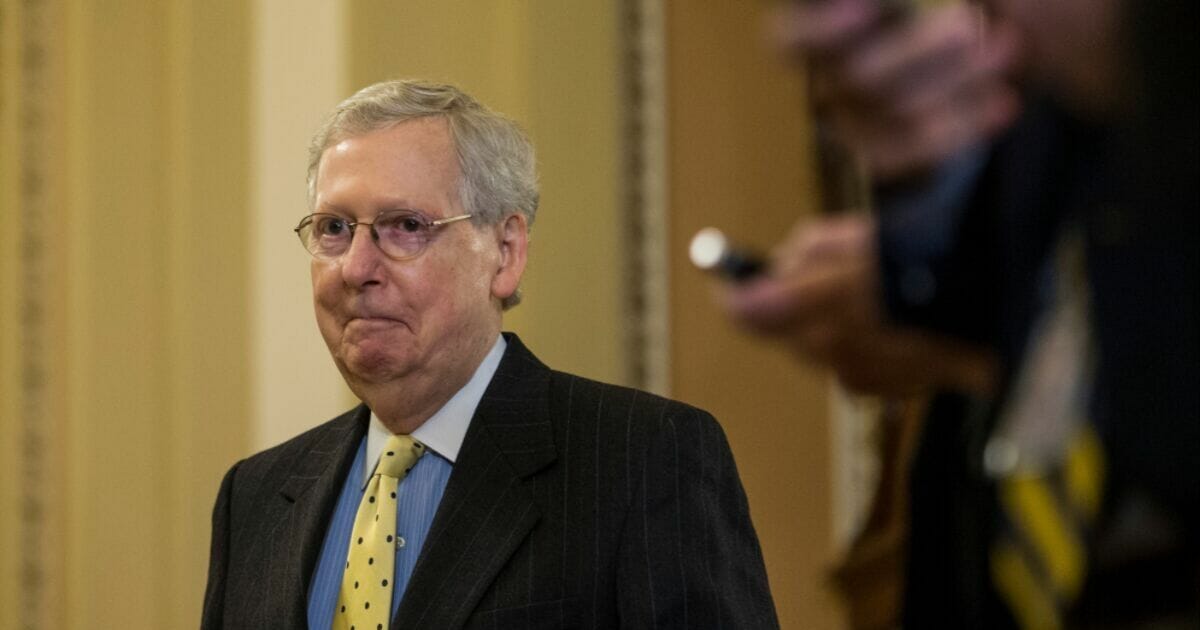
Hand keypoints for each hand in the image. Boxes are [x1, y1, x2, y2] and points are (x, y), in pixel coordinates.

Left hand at [721, 215, 995, 395]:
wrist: (1000, 299)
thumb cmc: (933, 257)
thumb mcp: (859, 236)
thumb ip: (808, 252)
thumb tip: (782, 267)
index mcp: (820, 306)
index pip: (747, 311)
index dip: (736, 291)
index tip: (732, 280)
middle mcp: (833, 351)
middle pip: (784, 333)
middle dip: (793, 305)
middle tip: (815, 274)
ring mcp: (861, 375)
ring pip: (819, 350)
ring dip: (831, 324)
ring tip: (872, 292)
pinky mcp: (888, 389)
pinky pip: (855, 366)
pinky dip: (864, 344)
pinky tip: (895, 322)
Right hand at [772, 0, 1022, 179]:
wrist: (983, 37)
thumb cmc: (938, 6)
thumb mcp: (928, 0)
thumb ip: (911, 2)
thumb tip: (884, 8)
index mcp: (823, 26)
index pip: (789, 39)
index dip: (819, 29)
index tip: (864, 11)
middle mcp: (828, 73)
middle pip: (858, 76)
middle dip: (919, 50)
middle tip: (968, 27)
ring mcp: (854, 118)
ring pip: (896, 114)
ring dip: (959, 81)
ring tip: (1008, 49)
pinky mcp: (888, 153)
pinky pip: (919, 152)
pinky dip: (968, 123)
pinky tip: (1004, 103)